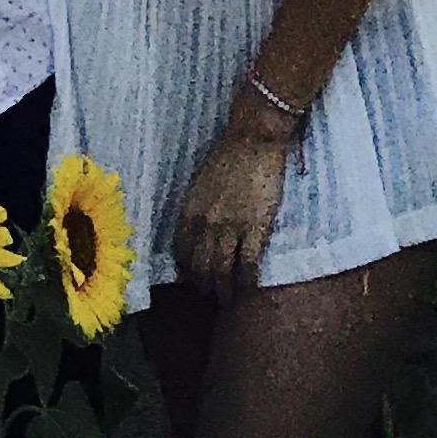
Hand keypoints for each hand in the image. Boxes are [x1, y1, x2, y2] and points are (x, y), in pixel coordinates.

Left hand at [169, 107, 296, 294]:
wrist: (253, 139)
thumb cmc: (227, 156)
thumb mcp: (199, 184)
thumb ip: (196, 210)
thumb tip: (196, 232)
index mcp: (188, 212)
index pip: (181, 253)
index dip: (186, 270)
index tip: (193, 277)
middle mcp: (205, 225)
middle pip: (201, 267)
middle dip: (205, 285)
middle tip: (211, 293)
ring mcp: (230, 228)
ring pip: (222, 271)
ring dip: (224, 289)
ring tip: (228, 298)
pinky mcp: (255, 228)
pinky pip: (248, 263)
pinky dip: (247, 280)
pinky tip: (249, 286)